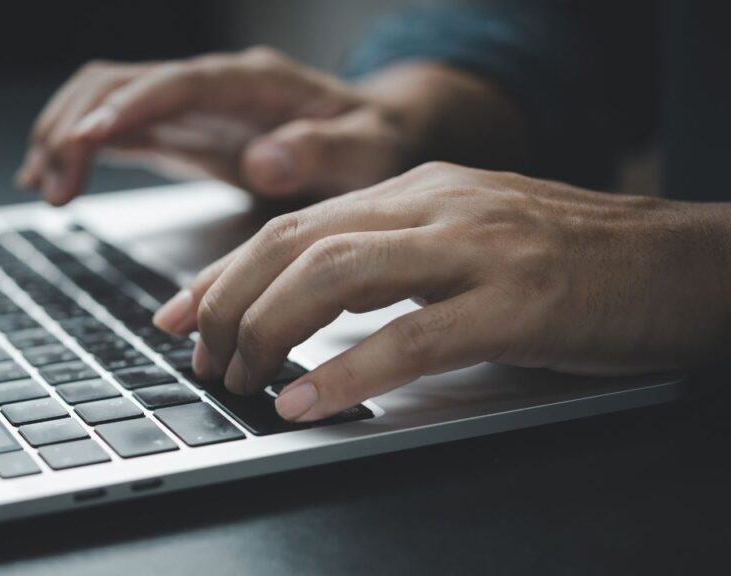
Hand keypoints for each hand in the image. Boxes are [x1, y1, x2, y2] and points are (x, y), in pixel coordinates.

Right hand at [15, 47, 411, 204]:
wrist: (371, 131)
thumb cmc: (370, 139)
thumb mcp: (365, 150)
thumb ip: (320, 152)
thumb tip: (264, 159)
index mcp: (253, 82)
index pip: (179, 82)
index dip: (131, 106)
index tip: (89, 138)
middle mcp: (210, 85)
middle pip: (122, 82)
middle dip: (77, 125)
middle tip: (54, 186)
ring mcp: (189, 105)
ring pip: (106, 99)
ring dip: (64, 134)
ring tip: (44, 187)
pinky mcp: (178, 130)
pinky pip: (116, 127)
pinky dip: (77, 148)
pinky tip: (52, 177)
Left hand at [152, 162, 730, 420]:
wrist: (687, 262)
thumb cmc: (573, 261)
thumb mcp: (466, 241)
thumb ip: (391, 260)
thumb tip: (306, 302)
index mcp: (419, 190)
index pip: (294, 223)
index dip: (225, 270)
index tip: (178, 311)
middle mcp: (437, 206)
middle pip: (297, 243)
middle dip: (230, 302)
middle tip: (202, 356)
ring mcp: (477, 249)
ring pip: (337, 276)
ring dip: (271, 331)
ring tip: (242, 379)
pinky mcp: (518, 302)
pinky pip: (412, 336)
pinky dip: (347, 372)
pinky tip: (308, 401)